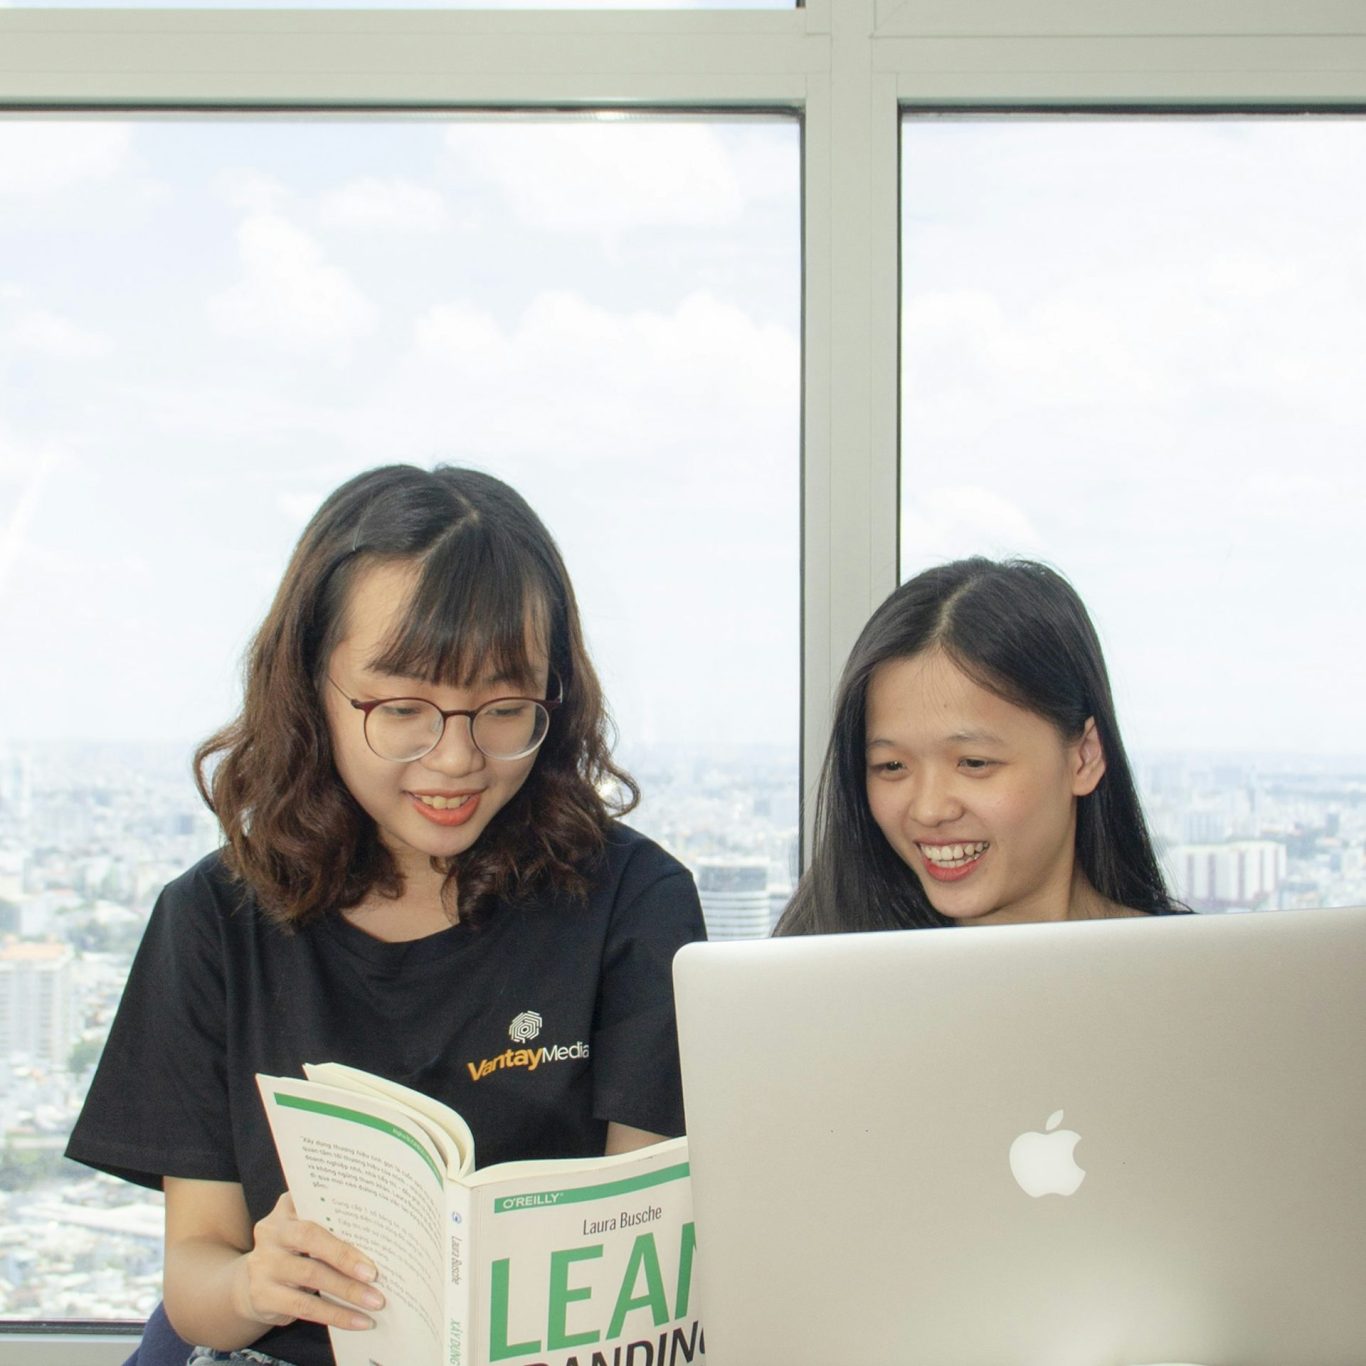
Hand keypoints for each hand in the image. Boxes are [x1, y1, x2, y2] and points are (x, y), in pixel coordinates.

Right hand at [233, 1192, 384, 1332]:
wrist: (252, 1284)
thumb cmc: (296, 1252)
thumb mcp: (307, 1233)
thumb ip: (333, 1227)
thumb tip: (381, 1240)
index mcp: (287, 1206)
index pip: (318, 1201)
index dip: (344, 1211)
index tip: (375, 1220)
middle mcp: (271, 1231)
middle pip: (312, 1238)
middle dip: (346, 1255)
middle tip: (376, 1273)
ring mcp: (263, 1263)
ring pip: (312, 1275)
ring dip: (348, 1290)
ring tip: (376, 1301)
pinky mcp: (262, 1295)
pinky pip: (305, 1307)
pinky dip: (336, 1315)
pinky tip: (359, 1321)